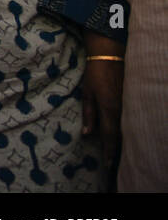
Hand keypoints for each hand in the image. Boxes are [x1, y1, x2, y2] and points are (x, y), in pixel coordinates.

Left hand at [81, 33, 123, 183]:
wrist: (110, 55)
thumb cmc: (94, 74)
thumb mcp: (86, 94)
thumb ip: (88, 115)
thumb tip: (87, 134)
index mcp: (109, 109)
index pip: (109, 136)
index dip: (109, 151)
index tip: (108, 164)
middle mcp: (122, 110)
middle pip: (121, 135)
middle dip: (118, 150)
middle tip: (114, 163)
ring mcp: (129, 104)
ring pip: (128, 128)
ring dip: (124, 141)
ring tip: (120, 153)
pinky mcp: (132, 99)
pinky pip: (131, 118)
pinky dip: (128, 129)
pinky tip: (126, 135)